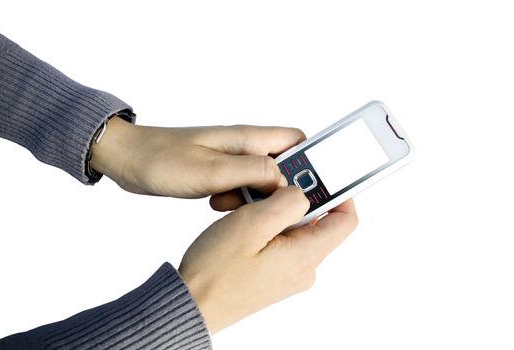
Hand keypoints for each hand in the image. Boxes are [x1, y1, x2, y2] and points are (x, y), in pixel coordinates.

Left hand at [90, 117, 304, 203]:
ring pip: (262, 180)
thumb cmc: (162, 159)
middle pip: (283, 165)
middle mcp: (244, 147)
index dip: (311, 162)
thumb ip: (252, 173)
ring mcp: (231, 161)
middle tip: (272, 207)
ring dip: (256, 197)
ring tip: (234, 204)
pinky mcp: (218, 174)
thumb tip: (285, 181)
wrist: (127, 159)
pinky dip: (237, 201)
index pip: (296, 141)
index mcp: (248, 138)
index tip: (312, 188)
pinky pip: (241, 189)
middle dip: (283, 188)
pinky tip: (218, 205)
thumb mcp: (211, 170)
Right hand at [179, 186, 357, 333]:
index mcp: (306, 255)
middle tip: (267, 189)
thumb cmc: (215, 271)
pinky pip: (281, 242)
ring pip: (295, 230)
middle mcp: (303, 268)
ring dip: (275, 212)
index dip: (340, 193)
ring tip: (247, 209)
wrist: (192, 304)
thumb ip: (286, 202)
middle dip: (294, 199)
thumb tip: (302, 193)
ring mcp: (289, 273)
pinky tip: (244, 225)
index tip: (321, 175)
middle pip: (317, 221)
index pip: (345, 220)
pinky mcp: (274, 275)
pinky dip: (267, 227)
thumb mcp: (252, 224)